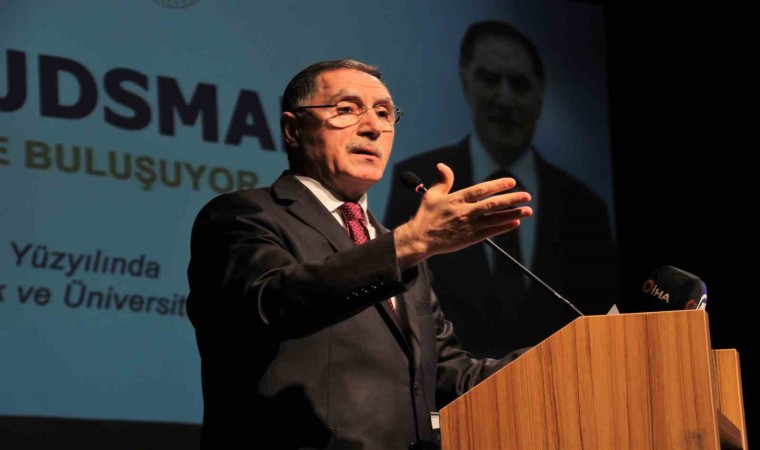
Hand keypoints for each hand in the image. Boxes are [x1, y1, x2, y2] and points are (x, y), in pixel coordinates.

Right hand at [394, 163, 531, 268]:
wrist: (420, 239)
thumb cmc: (426, 216)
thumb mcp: (431, 195)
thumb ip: (443, 180)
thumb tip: (443, 166)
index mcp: (457, 200)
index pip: (481, 190)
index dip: (497, 185)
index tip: (511, 182)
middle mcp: (465, 212)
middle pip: (492, 204)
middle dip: (511, 199)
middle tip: (526, 196)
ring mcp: (469, 226)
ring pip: (495, 219)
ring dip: (513, 214)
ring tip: (527, 210)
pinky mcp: (471, 238)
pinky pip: (491, 232)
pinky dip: (504, 227)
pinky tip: (514, 222)